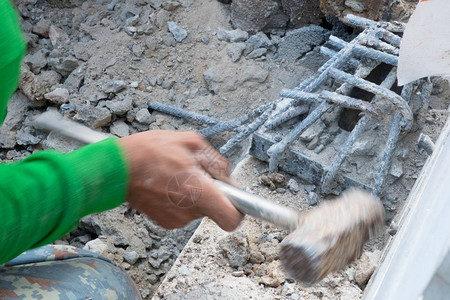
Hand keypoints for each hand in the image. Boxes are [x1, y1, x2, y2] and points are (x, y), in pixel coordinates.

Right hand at [118, 130, 242, 230]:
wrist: (116, 168)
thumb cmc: (149, 151)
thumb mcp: (189, 141)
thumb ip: (214, 159)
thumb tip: (226, 175)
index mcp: (199, 192)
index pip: (232, 219)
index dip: (238, 210)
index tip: (236, 199)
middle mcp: (189, 211)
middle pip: (215, 208)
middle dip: (210, 191)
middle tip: (195, 172)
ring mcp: (176, 219)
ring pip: (199, 208)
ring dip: (194, 193)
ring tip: (176, 175)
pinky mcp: (165, 222)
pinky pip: (184, 211)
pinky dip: (180, 199)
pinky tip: (167, 184)